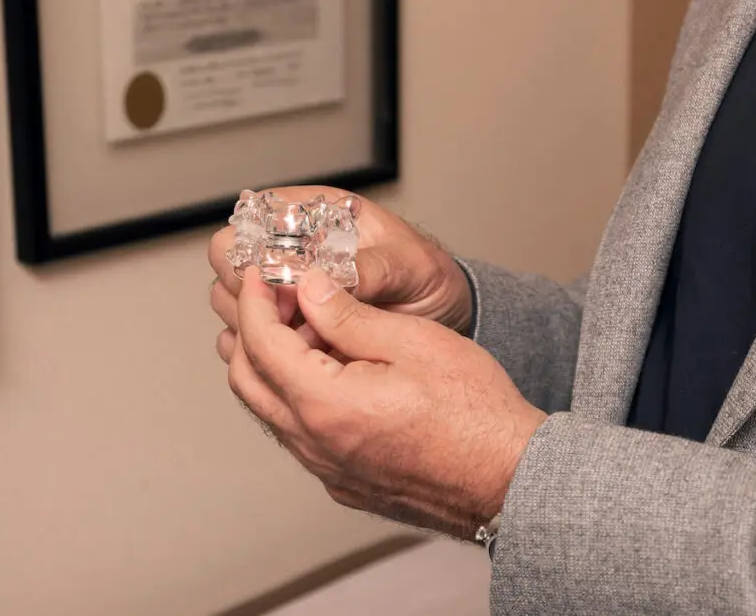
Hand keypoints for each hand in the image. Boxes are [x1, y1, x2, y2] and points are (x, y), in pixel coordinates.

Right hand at [210, 187, 473, 361]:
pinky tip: (301, 357)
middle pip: (229, 257)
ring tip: (306, 339)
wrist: (444, 315)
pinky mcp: (287, 325)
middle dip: (248, 289)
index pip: (253, 215)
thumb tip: (328, 278)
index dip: (254, 245)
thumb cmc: (429, 277)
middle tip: (293, 317)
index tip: (278, 279)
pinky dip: (262, 348)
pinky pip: (249, 334)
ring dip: (254, 321)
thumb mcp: (410, 267)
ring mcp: (285, 287)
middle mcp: (293, 247)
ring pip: (230, 298)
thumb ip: (371, 269)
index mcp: (319, 213)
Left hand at [227, 267, 545, 538]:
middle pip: (247, 381)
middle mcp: (315, 444)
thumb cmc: (475, 413)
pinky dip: (293, 397)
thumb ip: (349, 315)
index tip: (257, 274)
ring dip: (268, 366)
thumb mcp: (413, 341)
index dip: (253, 300)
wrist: (508, 477)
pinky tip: (327, 373)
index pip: (261, 343)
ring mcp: (327, 469)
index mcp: (326, 404)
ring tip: (298, 328)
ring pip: (269, 411)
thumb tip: (309, 289)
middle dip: (248, 332)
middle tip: (270, 298)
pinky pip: (297, 435)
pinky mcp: (344, 481)